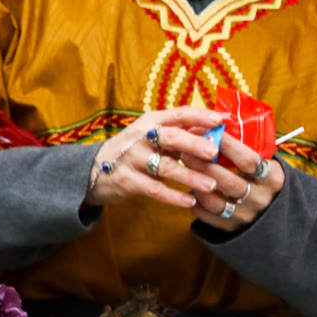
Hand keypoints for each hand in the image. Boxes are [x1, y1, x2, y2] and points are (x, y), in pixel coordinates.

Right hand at [85, 107, 223, 209]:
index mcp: (152, 121)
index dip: (201, 115)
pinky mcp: (126, 180)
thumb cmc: (135, 151)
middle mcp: (141, 136)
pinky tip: (189, 202)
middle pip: (171, 137)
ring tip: (211, 185)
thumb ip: (181, 134)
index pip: (179, 114)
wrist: (93, 170)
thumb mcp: (154, 137)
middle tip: (214, 152)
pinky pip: (153, 189)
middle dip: (193, 143)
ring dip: (190, 176)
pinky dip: (172, 196)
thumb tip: (216, 132)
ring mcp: (131, 158)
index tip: (222, 119)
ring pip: (165, 166)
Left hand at [185, 132, 286, 233]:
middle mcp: (260, 199)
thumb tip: (217, 125)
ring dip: (196, 184)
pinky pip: (208, 216)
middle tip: (185, 151)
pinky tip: (192, 190)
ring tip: (185, 170)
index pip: (248, 160)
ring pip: (214, 201)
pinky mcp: (233, 229)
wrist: (280, 216)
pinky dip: (196, 203)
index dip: (227, 145)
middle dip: (203, 164)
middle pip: (228, 181)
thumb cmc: (266, 180)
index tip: (208, 132)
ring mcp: (246, 216)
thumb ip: (248, 149)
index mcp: (272, 179)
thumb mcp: (268, 164)